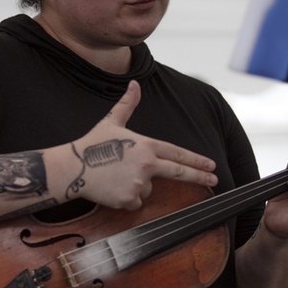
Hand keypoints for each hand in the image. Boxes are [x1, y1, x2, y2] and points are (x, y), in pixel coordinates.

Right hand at [69, 80, 217, 209]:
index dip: (196, 159)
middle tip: (214, 178)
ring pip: (148, 190)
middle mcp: (146, 164)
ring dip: (138, 186)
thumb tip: (134, 85)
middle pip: (179, 172)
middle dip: (199, 175)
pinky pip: (135, 202)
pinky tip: (113, 188)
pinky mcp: (129, 198)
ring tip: (117, 176)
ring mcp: (139, 182)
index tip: (211, 164)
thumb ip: (127, 104)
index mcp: (145, 145)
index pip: (177, 152)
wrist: (73, 167)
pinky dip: (126, 199)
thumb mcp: (112, 121)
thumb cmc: (91, 144)